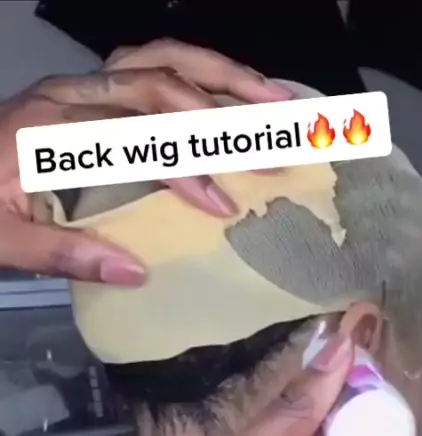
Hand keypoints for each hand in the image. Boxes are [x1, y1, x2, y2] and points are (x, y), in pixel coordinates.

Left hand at [0, 40, 289, 282]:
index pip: (133, 137)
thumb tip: (137, 272)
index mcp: (49, 131)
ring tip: (276, 103)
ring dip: (223, 78)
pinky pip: (151, 65)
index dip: (184, 168)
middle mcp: (71, 95)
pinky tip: (232, 93)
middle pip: (160, 81)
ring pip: (162, 60)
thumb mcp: (5, 241)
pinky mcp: (87, 91)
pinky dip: (198, 74)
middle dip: (223, 114)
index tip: (222, 205)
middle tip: (274, 145)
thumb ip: (64, 254)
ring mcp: (80, 86)